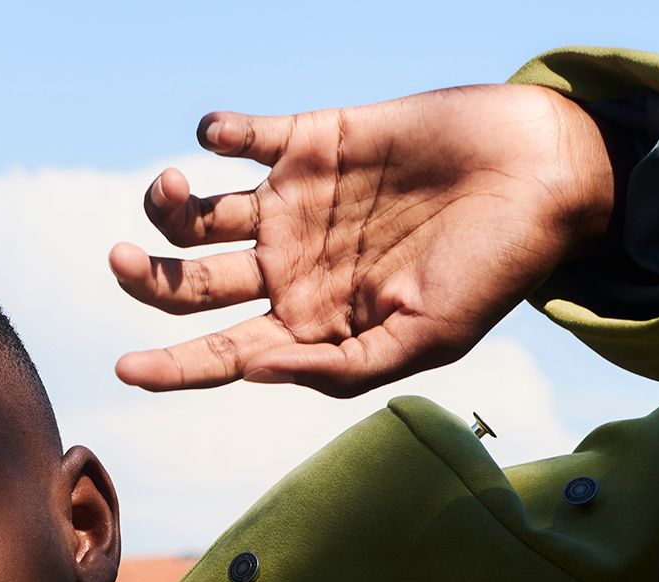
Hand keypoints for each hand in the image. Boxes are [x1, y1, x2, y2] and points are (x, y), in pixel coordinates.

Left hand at [109, 82, 613, 396]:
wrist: (538, 178)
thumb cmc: (493, 274)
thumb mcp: (424, 341)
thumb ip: (339, 367)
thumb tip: (256, 370)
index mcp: (312, 326)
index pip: (224, 355)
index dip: (172, 368)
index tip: (126, 370)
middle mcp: (292, 269)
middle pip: (191, 285)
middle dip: (145, 279)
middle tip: (119, 262)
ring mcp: (298, 204)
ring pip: (199, 213)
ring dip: (167, 205)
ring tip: (173, 191)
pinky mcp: (314, 140)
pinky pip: (243, 138)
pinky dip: (217, 134)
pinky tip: (217, 138)